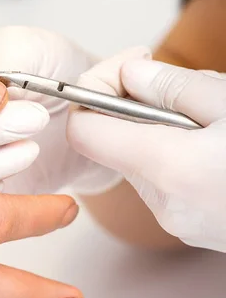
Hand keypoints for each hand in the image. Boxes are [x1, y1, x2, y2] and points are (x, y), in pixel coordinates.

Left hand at [68, 50, 225, 251]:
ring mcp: (178, 219)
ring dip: (169, 127)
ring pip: (145, 157)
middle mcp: (163, 202)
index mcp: (167, 168)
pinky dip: (182, 152)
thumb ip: (173, 87)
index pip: (84, 132)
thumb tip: (130, 75)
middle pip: (118, 141)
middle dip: (144, 105)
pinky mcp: (193, 226)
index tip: (126, 72)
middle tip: (192, 87)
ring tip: (220, 117)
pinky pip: (168, 178)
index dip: (94, 94)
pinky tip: (222, 143)